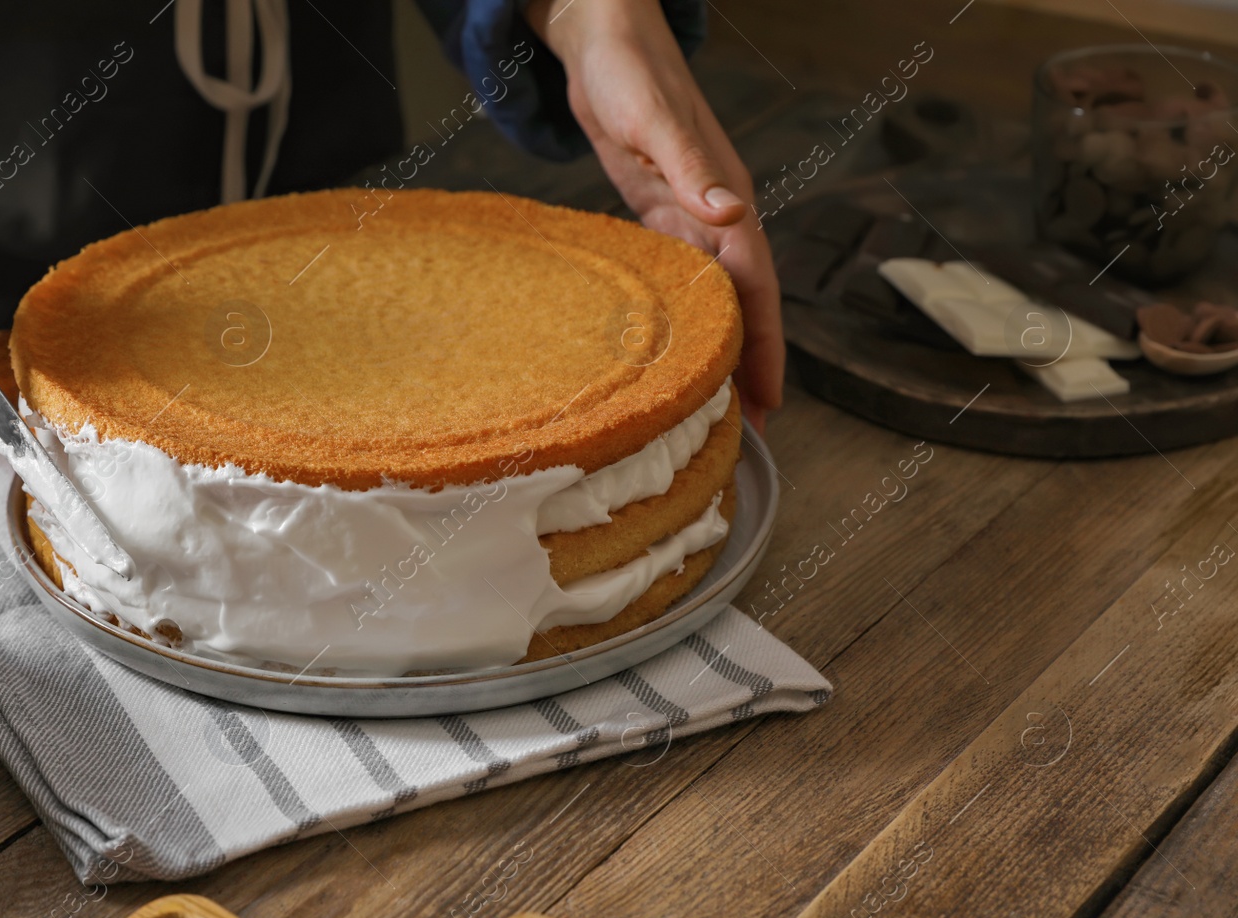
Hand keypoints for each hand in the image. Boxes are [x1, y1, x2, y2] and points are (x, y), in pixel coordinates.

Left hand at [525, 0, 783, 431]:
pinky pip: (683, 274)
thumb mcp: (654, 118)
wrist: (601, 37)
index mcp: (724, 195)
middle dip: (749, 361)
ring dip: (719, 344)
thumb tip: (732, 213)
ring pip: (715, 293)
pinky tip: (678, 346)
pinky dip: (688, 313)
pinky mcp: (658, 209)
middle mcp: (716, 211)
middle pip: (742, 300)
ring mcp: (689, 212)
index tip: (770, 399)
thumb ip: (691, 168)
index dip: (765, 343)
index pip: (755, 283)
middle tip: (747, 425)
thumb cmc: (628, 70)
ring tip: (715, 402)